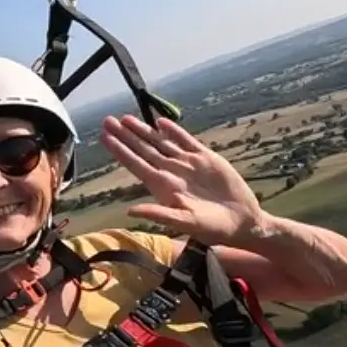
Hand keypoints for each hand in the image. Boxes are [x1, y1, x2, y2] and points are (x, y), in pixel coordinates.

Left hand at [99, 115, 264, 244]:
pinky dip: (174, 131)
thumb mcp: (186, 223)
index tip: (104, 137)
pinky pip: (186, 140)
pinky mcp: (205, 158)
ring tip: (125, 118)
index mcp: (163, 187)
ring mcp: (187, 163)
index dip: (119, 150)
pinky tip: (161, 122)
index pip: (135, 164)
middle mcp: (171, 171)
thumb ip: (160, 215)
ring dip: (143, 130)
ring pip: (160, 142)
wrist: (242, 220)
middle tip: (107, 120)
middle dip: (125, 135)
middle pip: (143, 149)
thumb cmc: (212, 228)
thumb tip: (131, 212)